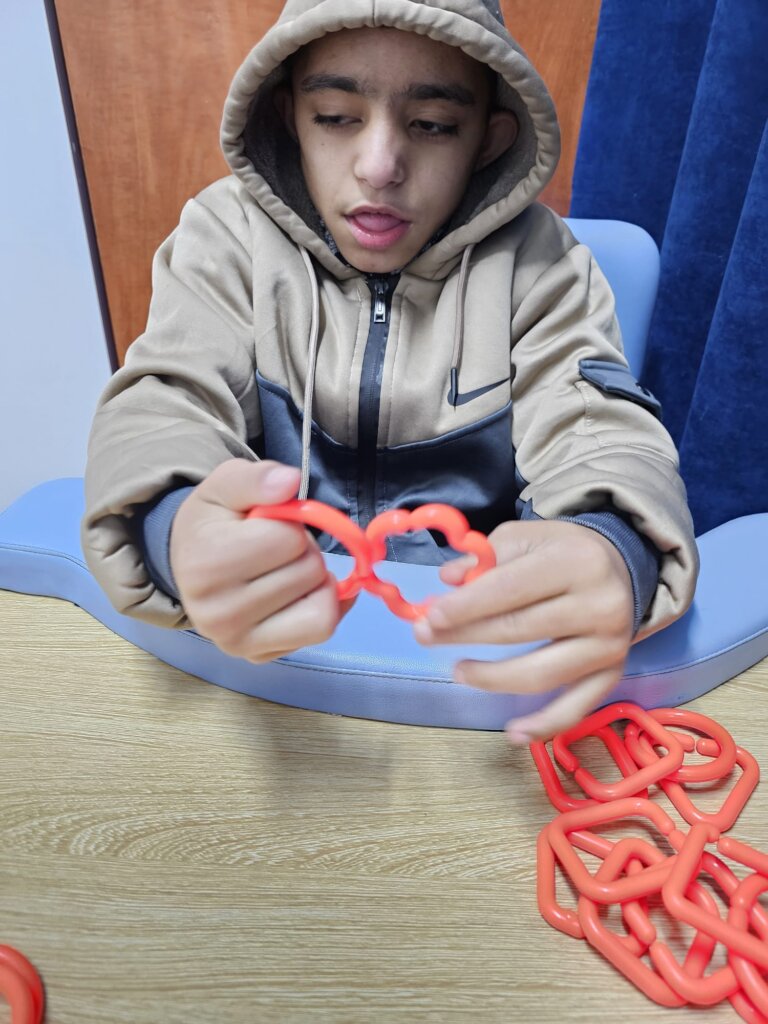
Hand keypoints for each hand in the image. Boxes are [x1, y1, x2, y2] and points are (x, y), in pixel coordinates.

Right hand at [170, 459, 352, 660]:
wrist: (187, 563)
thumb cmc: (213, 522)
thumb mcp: (225, 485)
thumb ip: (256, 477)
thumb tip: (290, 481)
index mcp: (209, 565)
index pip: (290, 540)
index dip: (289, 524)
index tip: (264, 525)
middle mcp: (220, 614)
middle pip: (309, 571)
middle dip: (303, 552)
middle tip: (273, 549)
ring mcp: (238, 642)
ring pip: (322, 605)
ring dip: (315, 580)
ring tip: (283, 570)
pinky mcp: (257, 656)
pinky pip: (320, 629)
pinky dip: (324, 605)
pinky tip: (302, 592)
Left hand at [413, 519, 634, 742]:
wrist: (622, 567)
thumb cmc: (563, 551)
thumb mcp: (525, 538)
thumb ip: (485, 558)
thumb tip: (448, 581)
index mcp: (576, 562)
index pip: (510, 589)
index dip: (466, 606)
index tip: (430, 617)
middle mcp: (600, 604)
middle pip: (520, 630)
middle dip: (466, 636)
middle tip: (425, 636)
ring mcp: (609, 644)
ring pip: (542, 674)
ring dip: (492, 678)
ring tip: (459, 671)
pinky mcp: (613, 673)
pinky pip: (576, 707)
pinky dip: (544, 725)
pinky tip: (513, 732)